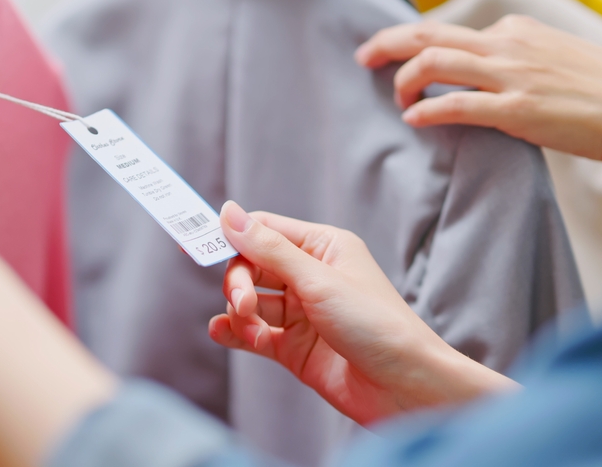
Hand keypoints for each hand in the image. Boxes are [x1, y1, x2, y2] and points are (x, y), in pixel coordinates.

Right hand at [209, 202, 516, 425]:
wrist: (405, 388)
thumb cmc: (376, 325)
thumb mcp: (318, 280)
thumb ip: (268, 249)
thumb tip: (228, 213)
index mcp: (323, 247)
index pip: (264, 231)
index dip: (231, 238)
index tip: (196, 247)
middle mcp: (312, 277)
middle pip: (252, 267)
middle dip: (239, 284)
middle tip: (243, 305)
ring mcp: (303, 314)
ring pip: (251, 302)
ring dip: (240, 312)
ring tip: (248, 328)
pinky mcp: (296, 349)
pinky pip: (255, 334)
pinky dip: (236, 333)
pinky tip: (224, 333)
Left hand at [354, 16, 601, 227]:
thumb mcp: (555, 59)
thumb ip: (517, 62)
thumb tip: (485, 77)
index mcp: (515, 30)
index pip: (451, 32)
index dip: (417, 45)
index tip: (401, 59)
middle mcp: (507, 45)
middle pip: (428, 34)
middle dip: (388, 43)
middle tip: (363, 56)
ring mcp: (510, 76)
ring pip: (434, 62)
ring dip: (404, 79)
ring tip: (396, 98)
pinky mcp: (517, 111)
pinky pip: (456, 105)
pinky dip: (428, 110)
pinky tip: (414, 119)